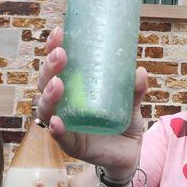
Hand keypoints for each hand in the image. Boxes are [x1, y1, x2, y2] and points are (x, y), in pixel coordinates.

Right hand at [36, 26, 147, 178]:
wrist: (129, 155)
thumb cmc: (124, 124)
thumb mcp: (131, 104)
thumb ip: (134, 90)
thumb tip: (140, 71)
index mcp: (74, 90)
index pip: (57, 66)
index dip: (53, 48)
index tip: (59, 31)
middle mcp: (64, 105)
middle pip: (46, 83)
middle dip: (49, 67)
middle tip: (61, 54)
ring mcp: (66, 125)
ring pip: (46, 109)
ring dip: (49, 95)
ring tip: (58, 84)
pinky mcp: (72, 145)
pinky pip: (60, 137)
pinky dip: (56, 129)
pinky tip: (57, 122)